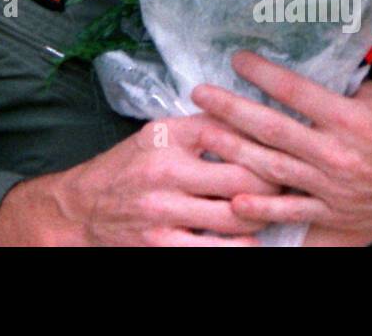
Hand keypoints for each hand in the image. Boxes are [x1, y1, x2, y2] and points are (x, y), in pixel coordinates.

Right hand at [47, 115, 278, 245]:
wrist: (81, 208)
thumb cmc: (127, 167)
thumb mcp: (157, 134)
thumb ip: (201, 127)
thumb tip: (253, 120)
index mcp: (168, 135)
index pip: (231, 129)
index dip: (265, 140)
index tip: (284, 145)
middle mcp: (165, 169)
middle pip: (243, 175)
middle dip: (275, 180)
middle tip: (290, 181)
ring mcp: (163, 210)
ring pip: (237, 215)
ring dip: (262, 214)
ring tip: (271, 209)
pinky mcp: (162, 245)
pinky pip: (217, 250)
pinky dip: (241, 246)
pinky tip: (248, 239)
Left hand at [190, 54, 371, 241]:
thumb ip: (347, 83)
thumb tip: (318, 52)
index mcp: (350, 119)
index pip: (296, 92)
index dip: (263, 73)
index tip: (236, 58)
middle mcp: (336, 153)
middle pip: (274, 128)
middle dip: (232, 109)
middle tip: (199, 93)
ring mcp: (332, 187)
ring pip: (274, 167)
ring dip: (235, 150)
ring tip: (203, 132)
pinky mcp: (333, 213)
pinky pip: (293, 211)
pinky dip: (263, 207)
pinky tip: (234, 200)